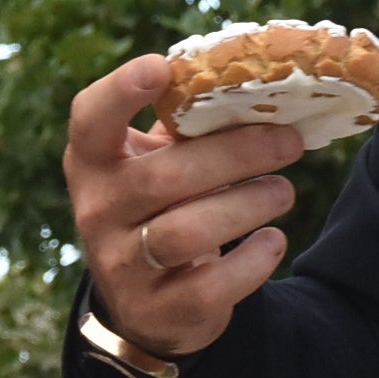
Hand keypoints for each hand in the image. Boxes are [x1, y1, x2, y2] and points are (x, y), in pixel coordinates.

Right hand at [65, 55, 303, 359]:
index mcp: (94, 162)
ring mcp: (122, 266)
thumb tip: (258, 79)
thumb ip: (187, 125)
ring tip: (283, 191)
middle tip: (288, 141)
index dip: (119, 91)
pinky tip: (273, 241)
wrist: (147, 303)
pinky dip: (252, 262)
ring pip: (187, 233)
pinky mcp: (157, 311)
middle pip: (166, 176)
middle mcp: (97, 211)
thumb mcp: (157, 162)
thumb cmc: (161, 206)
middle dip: (237, 153)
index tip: (160, 67)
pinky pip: (209, 287)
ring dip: (248, 205)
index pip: (90, 121)